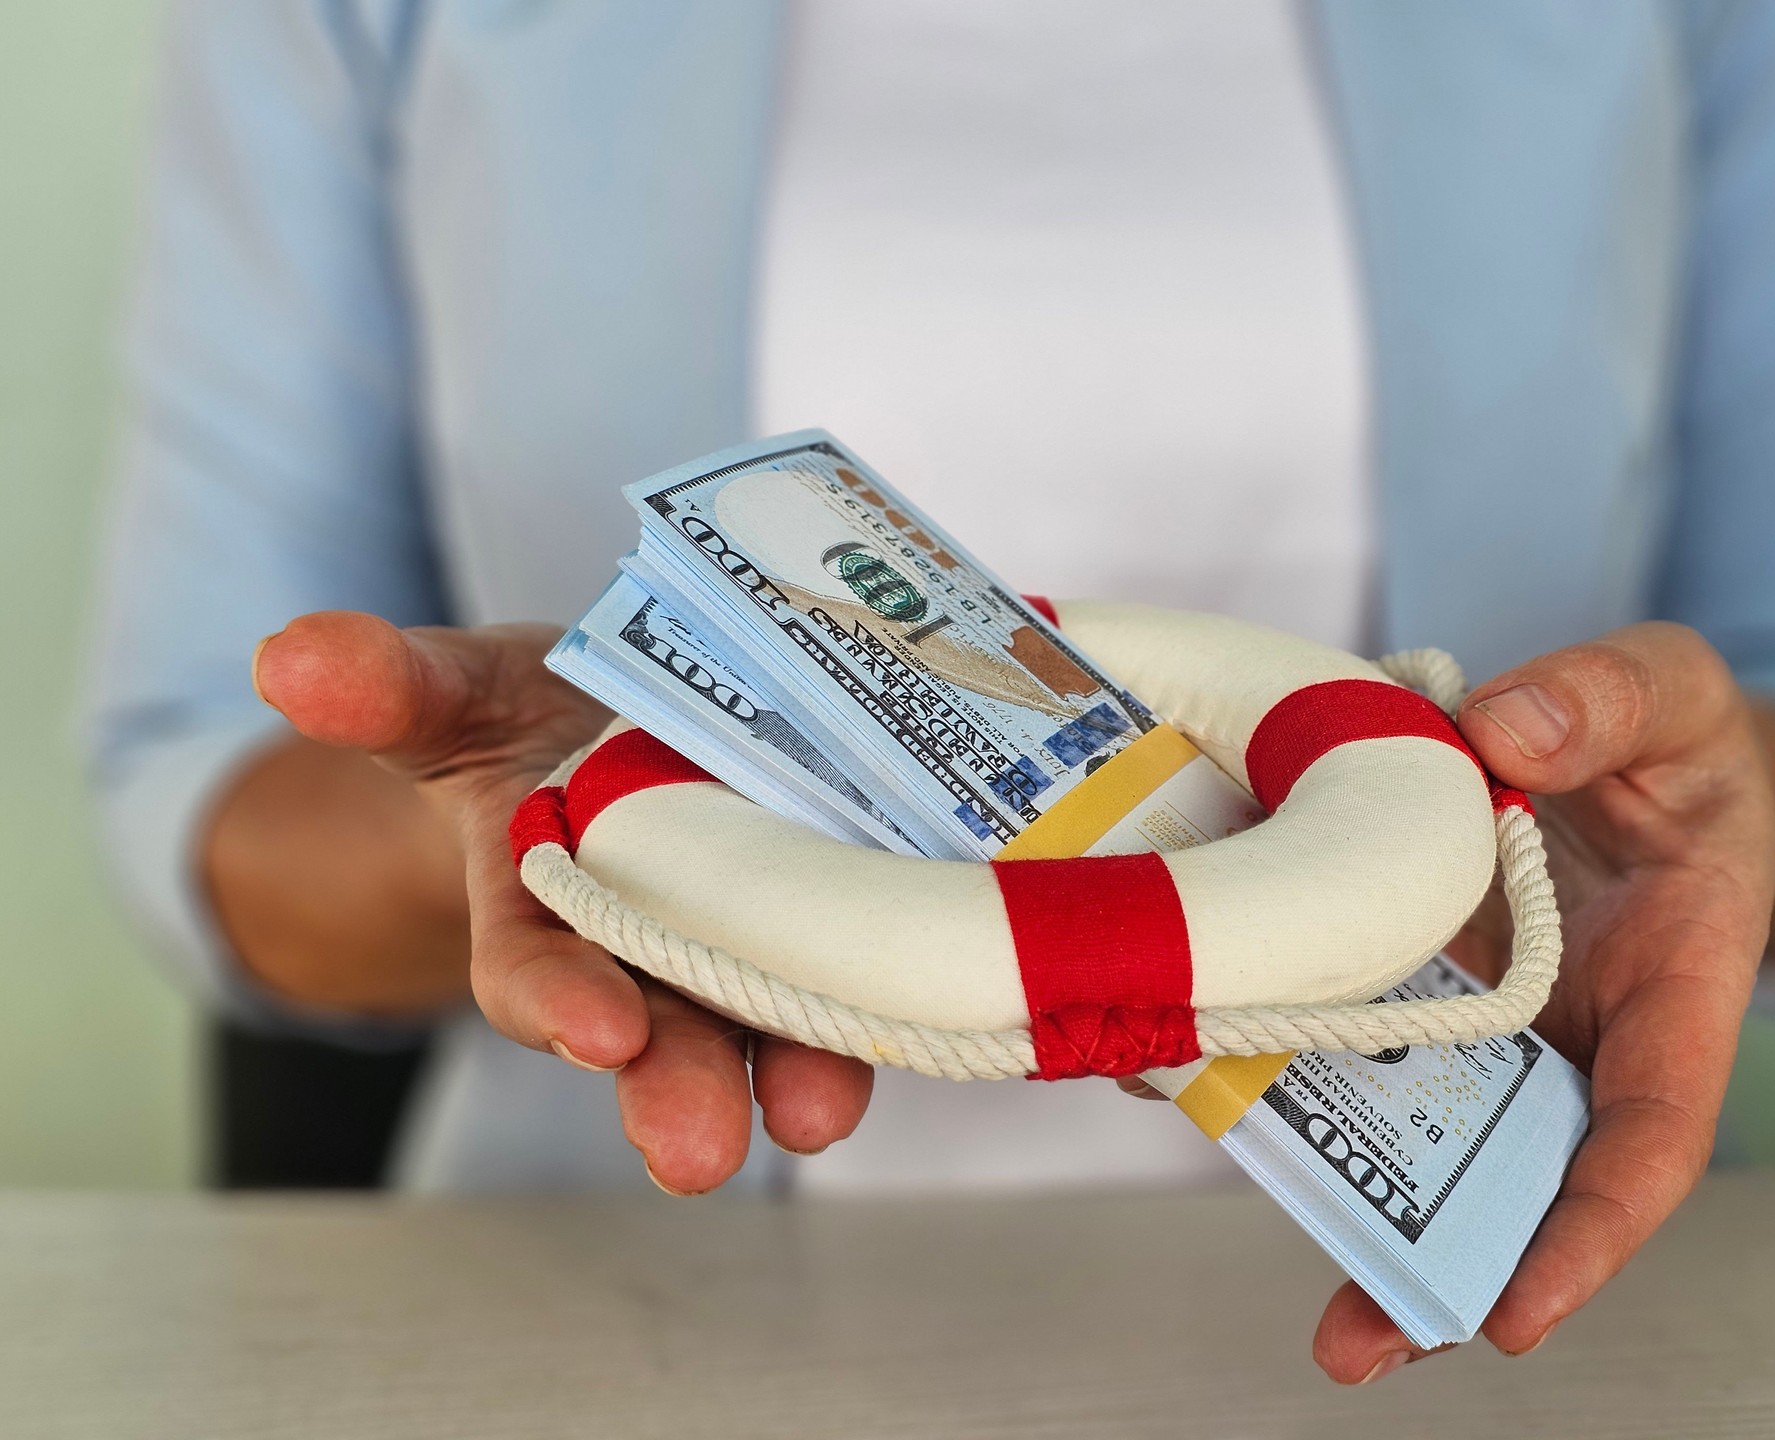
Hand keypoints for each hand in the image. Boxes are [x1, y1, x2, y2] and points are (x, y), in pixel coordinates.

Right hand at [252, 612, 872, 1191]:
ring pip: (777, 1014)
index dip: (559, 999)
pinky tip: (942, 992)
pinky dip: (898, 974)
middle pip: (665, 1029)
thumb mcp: (456, 693)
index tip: (595, 1028)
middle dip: (681, 1087)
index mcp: (546, 905)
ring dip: (801, 1065)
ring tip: (816, 1112)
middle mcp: (653, 947)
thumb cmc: (534, 722)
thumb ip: (389, 685)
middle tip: (704, 1149)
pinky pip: (871, 951)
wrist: (636, 724)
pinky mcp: (840, 908)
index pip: (539, 969)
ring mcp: (754, 936)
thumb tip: (291, 657)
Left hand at [1311, 622, 1774, 1379]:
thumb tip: (1509, 735)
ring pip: (1419, 1128)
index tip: (1520, 1309)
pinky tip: (1209, 1093)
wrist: (1611, 743)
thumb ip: (1611, 700)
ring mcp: (1479, 1018)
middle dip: (1443, 1266)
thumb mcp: (1670, 693)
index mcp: (1671, 990)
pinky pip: (1348, 1039)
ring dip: (1356, 1208)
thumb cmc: (1668, 741)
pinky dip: (1287, 1073)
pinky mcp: (1401, 979)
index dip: (1591, 1230)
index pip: (1649, 1133)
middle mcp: (1570, 1031)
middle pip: (1517, 1173)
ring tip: (1305, 1315)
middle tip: (1358, 1345)